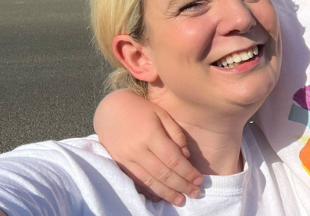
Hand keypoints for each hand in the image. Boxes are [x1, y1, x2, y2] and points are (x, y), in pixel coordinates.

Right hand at [94, 90, 202, 205]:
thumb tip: (186, 156)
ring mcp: (126, 159)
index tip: (199, 180)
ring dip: (167, 193)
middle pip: (163, 173)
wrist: (110, 110)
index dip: (187, 172)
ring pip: (149, 181)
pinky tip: (161, 197)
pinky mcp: (119, 164)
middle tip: (195, 194)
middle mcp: (137, 149)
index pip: (173, 159)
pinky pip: (136, 182)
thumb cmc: (141, 110)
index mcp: (151, 134)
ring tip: (180, 200)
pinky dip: (150, 191)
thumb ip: (176, 134)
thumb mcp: (162, 114)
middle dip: (181, 186)